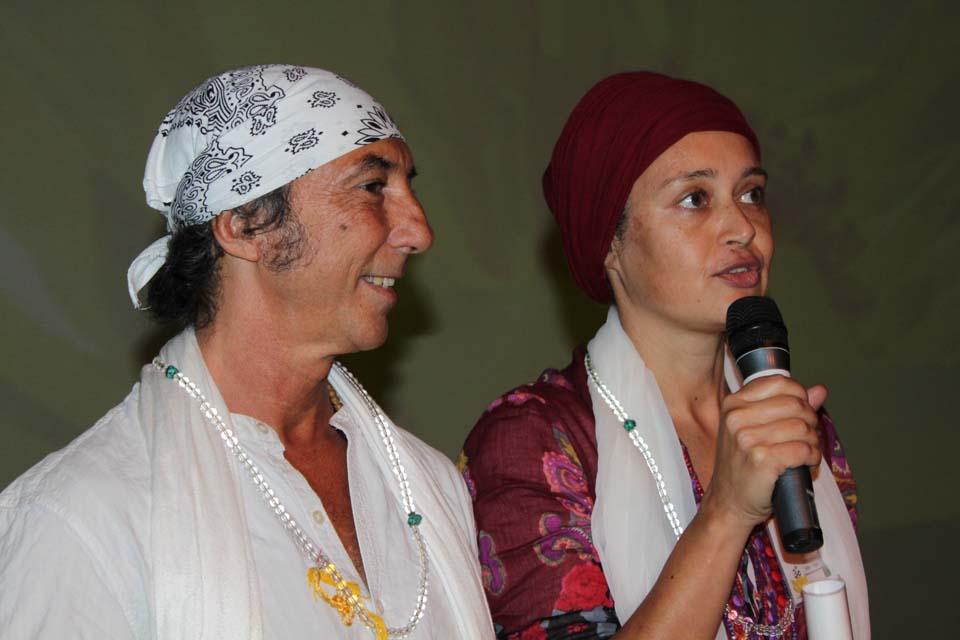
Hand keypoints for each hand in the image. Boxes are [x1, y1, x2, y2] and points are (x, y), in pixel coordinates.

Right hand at [703, 376, 825, 531]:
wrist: (727, 502)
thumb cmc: (741, 465)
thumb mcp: (753, 429)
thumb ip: (786, 406)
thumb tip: (819, 390)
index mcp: (733, 404)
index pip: (779, 382)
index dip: (799, 395)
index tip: (802, 411)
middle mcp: (737, 418)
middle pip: (795, 404)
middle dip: (810, 420)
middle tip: (808, 436)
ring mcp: (747, 439)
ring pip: (802, 428)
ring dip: (814, 442)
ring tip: (807, 451)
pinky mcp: (762, 460)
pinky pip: (803, 450)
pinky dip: (813, 457)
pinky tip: (807, 463)